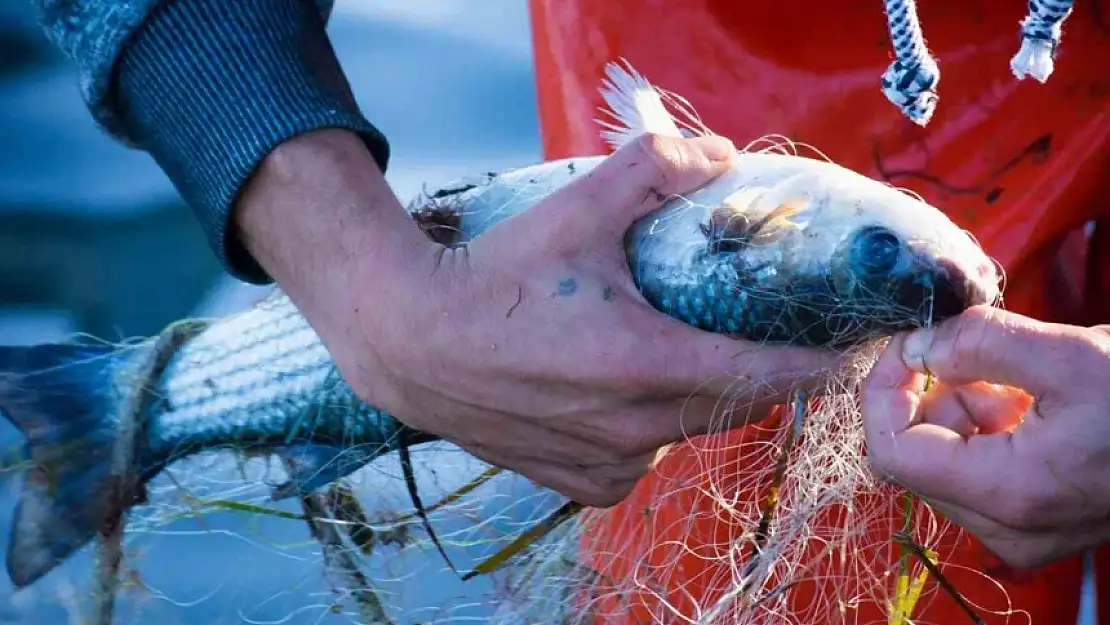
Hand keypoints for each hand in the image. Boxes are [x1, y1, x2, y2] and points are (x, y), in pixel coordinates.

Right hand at [237, 129, 839, 506]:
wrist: (412, 345)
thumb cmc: (494, 280)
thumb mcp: (574, 214)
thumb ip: (652, 174)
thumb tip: (718, 154)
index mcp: (646, 365)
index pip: (767, 377)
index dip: (817, 364)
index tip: (849, 349)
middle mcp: (635, 427)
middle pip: (735, 405)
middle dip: (757, 371)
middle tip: (753, 330)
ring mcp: (609, 462)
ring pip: (689, 432)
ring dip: (698, 398)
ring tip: (671, 353)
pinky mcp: (582, 484)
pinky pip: (645, 459)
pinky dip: (651, 428)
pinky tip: (621, 395)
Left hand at [862, 305, 1109, 568]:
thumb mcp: (1071, 354)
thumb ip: (979, 344)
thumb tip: (916, 344)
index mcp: (1010, 494)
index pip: (892, 452)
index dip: (884, 391)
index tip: (907, 344)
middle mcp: (1008, 528)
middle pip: (915, 457)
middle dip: (928, 394)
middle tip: (969, 348)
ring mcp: (1022, 529)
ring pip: (945, 460)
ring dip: (961, 405)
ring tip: (1016, 373)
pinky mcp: (1037, 518)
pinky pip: (979, 469)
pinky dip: (987, 424)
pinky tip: (1029, 396)